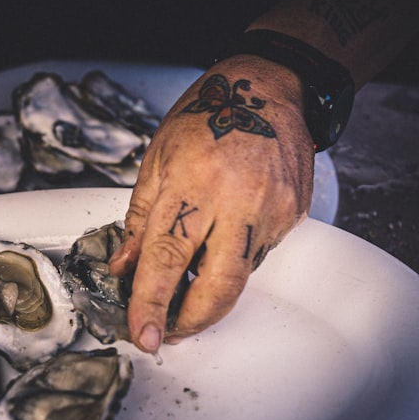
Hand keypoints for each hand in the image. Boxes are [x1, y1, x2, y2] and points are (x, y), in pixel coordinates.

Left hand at [108, 55, 314, 353]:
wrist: (269, 86)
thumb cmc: (209, 112)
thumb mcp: (158, 157)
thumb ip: (141, 217)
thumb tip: (126, 265)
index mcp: (194, 183)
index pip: (167, 259)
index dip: (151, 303)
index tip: (142, 334)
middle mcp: (237, 201)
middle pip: (217, 287)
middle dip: (190, 321)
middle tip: (166, 330)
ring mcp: (271, 211)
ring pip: (240, 278)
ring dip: (209, 297)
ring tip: (185, 291)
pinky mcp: (292, 217)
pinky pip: (257, 256)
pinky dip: (232, 262)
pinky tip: (219, 245)